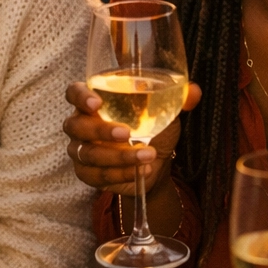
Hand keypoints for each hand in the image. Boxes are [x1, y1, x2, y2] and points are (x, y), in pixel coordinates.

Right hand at [63, 82, 199, 196]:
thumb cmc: (153, 128)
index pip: (74, 92)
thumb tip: (194, 91)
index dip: (80, 96)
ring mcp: (80, 150)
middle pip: (76, 125)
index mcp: (93, 101)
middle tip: (127, 133)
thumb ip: (179, 99)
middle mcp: (81, 124)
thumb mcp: (166, 111)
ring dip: (118, 156)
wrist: (155, 163)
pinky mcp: (87, 173)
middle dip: (100, 130)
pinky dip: (121, 174)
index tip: (96, 102)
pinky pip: (97, 176)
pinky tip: (141, 171)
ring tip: (147, 155)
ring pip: (88, 154)